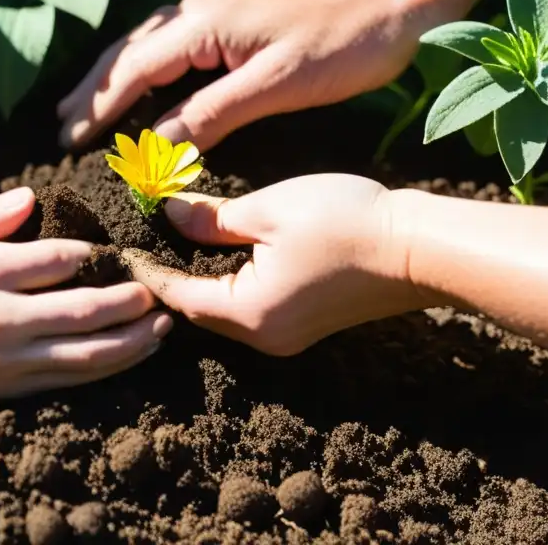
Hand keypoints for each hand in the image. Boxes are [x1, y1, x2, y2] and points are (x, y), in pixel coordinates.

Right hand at [0, 186, 172, 397]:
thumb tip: (34, 197)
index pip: (61, 259)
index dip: (94, 255)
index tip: (110, 252)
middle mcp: (3, 315)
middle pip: (85, 308)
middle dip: (130, 301)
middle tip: (157, 291)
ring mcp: (7, 357)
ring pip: (86, 353)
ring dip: (132, 342)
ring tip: (163, 329)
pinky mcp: (6, 386)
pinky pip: (67, 380)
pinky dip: (104, 369)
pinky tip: (126, 358)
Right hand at [58, 0, 467, 151]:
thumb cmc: (345, 42)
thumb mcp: (277, 86)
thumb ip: (213, 114)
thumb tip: (158, 145)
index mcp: (203, 24)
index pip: (134, 71)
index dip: (100, 108)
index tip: (69, 139)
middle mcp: (198, 11)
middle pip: (128, 53)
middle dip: (93, 90)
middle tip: (60, 125)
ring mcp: (216, 11)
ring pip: (147, 47)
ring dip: (114, 78)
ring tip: (86, 106)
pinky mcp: (234, 19)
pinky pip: (172, 47)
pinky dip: (146, 70)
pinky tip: (145, 85)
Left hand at [122, 175, 423, 355]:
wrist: (422, 248)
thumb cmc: (345, 221)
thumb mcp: (267, 209)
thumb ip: (211, 218)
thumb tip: (169, 216)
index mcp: (249, 313)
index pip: (179, 296)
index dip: (149, 269)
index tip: (124, 244)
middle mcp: (264, 337)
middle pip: (199, 309)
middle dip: (170, 276)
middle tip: (145, 239)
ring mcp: (288, 336)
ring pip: (224, 310)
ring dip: (198, 279)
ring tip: (174, 242)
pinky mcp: (305, 325)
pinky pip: (250, 308)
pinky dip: (228, 283)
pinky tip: (219, 253)